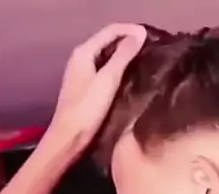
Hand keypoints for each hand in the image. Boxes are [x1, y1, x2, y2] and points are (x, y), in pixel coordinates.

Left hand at [47, 22, 145, 154]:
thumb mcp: (108, 80)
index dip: (131, 29)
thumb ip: (123, 55)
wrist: (68, 139)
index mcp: (83, 52)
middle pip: (108, 41)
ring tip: (144, 59)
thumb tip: (140, 33)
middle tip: (151, 46)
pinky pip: (104, 70)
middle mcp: (80, 58)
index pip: (111, 30)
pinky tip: (129, 75)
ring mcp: (81, 73)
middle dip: (128, 41)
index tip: (151, 36)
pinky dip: (117, 68)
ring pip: (106, 56)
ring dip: (124, 55)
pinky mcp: (84, 88)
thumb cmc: (86, 110)